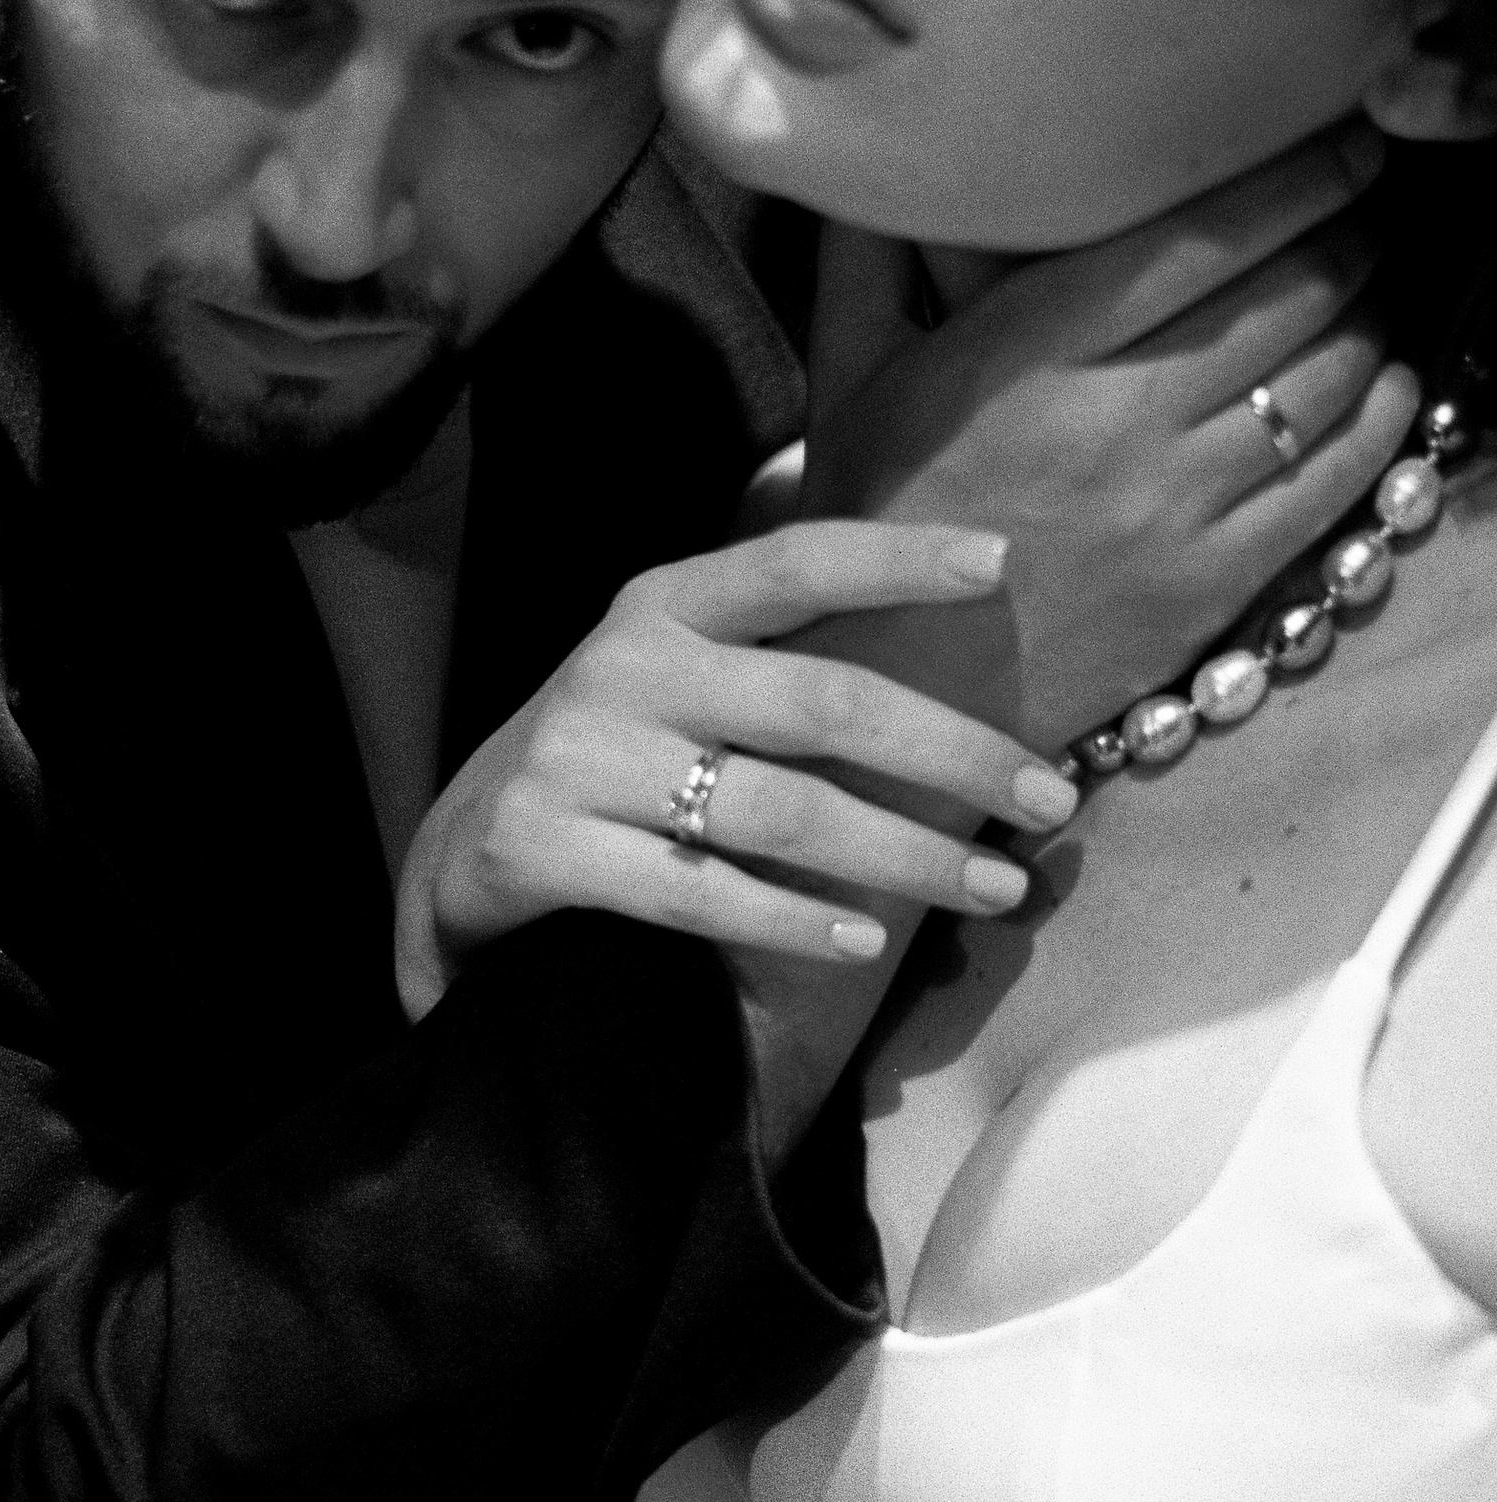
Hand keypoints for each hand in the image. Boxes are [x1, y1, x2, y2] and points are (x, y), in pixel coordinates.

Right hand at [395, 517, 1081, 1023]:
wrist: (451, 858)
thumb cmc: (604, 767)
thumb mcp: (671, 682)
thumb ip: (775, 663)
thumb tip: (949, 686)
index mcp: (662, 606)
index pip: (794, 562)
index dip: (898, 559)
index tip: (1003, 567)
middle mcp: (623, 668)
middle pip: (821, 702)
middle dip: (953, 754)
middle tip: (1050, 799)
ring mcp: (579, 760)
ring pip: (780, 811)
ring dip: (905, 856)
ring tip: (993, 889)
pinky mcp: (543, 850)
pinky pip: (697, 894)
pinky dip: (792, 922)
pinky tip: (865, 943)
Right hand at [802, 123, 1422, 754]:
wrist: (882, 698)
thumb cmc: (865, 526)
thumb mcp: (845, 380)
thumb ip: (866, 254)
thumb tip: (863, 146)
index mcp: (1025, 357)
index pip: (1202, 236)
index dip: (1297, 178)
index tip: (1342, 144)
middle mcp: (1112, 425)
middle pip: (1286, 294)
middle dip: (1346, 236)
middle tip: (1361, 210)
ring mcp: (1170, 511)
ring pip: (1325, 379)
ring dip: (1368, 318)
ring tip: (1367, 290)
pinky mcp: (1207, 589)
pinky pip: (1336, 483)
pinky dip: (1381, 419)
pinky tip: (1386, 384)